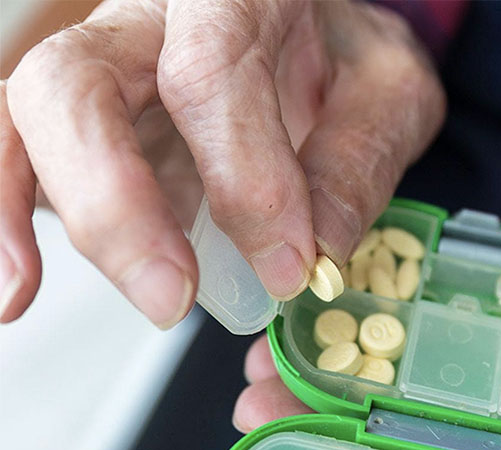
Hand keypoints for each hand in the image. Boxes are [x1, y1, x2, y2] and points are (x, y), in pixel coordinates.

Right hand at [1, 0, 443, 326]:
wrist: (314, 26)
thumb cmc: (345, 53)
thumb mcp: (388, 93)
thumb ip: (360, 160)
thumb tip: (321, 248)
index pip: (211, 70)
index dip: (244, 176)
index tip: (287, 264)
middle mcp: (148, 20)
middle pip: (80, 82)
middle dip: (117, 201)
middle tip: (172, 295)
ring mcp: (106, 65)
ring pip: (33, 119)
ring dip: (53, 218)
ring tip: (33, 296)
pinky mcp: (88, 119)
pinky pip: (24, 155)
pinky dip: (13, 220)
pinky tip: (20, 285)